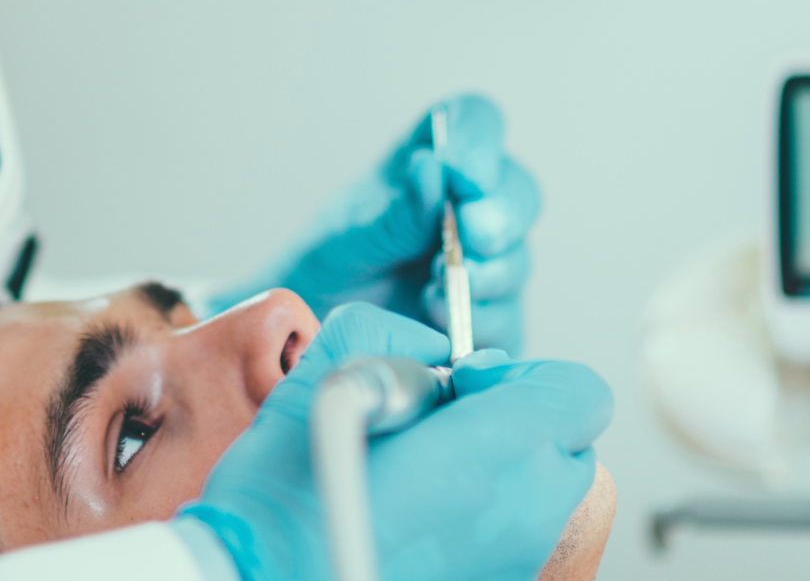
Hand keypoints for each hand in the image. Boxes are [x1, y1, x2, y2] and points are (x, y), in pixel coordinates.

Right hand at [180, 304, 612, 580]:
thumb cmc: (288, 494)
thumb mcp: (334, 369)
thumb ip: (398, 332)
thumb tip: (433, 350)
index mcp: (500, 450)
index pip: (580, 392)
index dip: (525, 373)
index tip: (464, 382)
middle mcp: (524, 514)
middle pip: (568, 443)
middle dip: (516, 416)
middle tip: (443, 420)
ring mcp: (512, 564)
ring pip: (541, 493)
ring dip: (500, 464)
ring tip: (422, 467)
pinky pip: (511, 536)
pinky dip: (480, 512)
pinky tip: (414, 509)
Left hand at [209, 96, 539, 353]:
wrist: (313, 329)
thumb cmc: (333, 259)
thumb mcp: (351, 231)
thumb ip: (397, 210)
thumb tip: (433, 169)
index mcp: (436, 157)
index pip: (476, 120)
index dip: (479, 140)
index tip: (462, 172)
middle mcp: (471, 203)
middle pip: (518, 190)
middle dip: (500, 215)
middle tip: (472, 234)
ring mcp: (487, 259)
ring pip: (517, 258)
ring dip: (484, 275)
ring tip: (430, 293)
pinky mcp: (491, 314)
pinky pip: (508, 317)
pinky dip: (478, 321)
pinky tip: (438, 323)